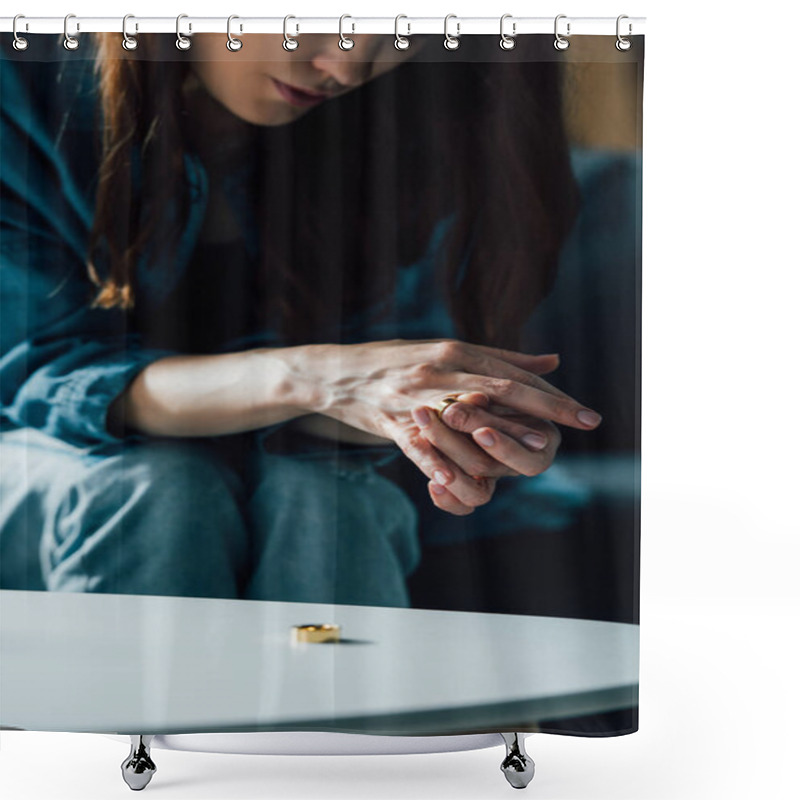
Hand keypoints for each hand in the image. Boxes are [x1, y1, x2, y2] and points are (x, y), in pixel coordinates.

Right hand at [288, 338, 600, 514]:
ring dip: (507, 436)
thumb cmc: (395, 361)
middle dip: (548, 407)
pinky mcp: (392, 421)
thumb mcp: (447, 351)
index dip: (551, 392)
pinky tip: (471, 480)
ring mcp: (415, 395)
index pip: (512, 373)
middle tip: (586, 420)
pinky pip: (422, 445)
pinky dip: (445, 463)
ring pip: (468, 416)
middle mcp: (439, 370)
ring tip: (543, 449)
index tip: (584, 409)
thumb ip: (500, 358)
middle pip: (503, 389)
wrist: (335, 373)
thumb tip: (552, 361)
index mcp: (455, 352)